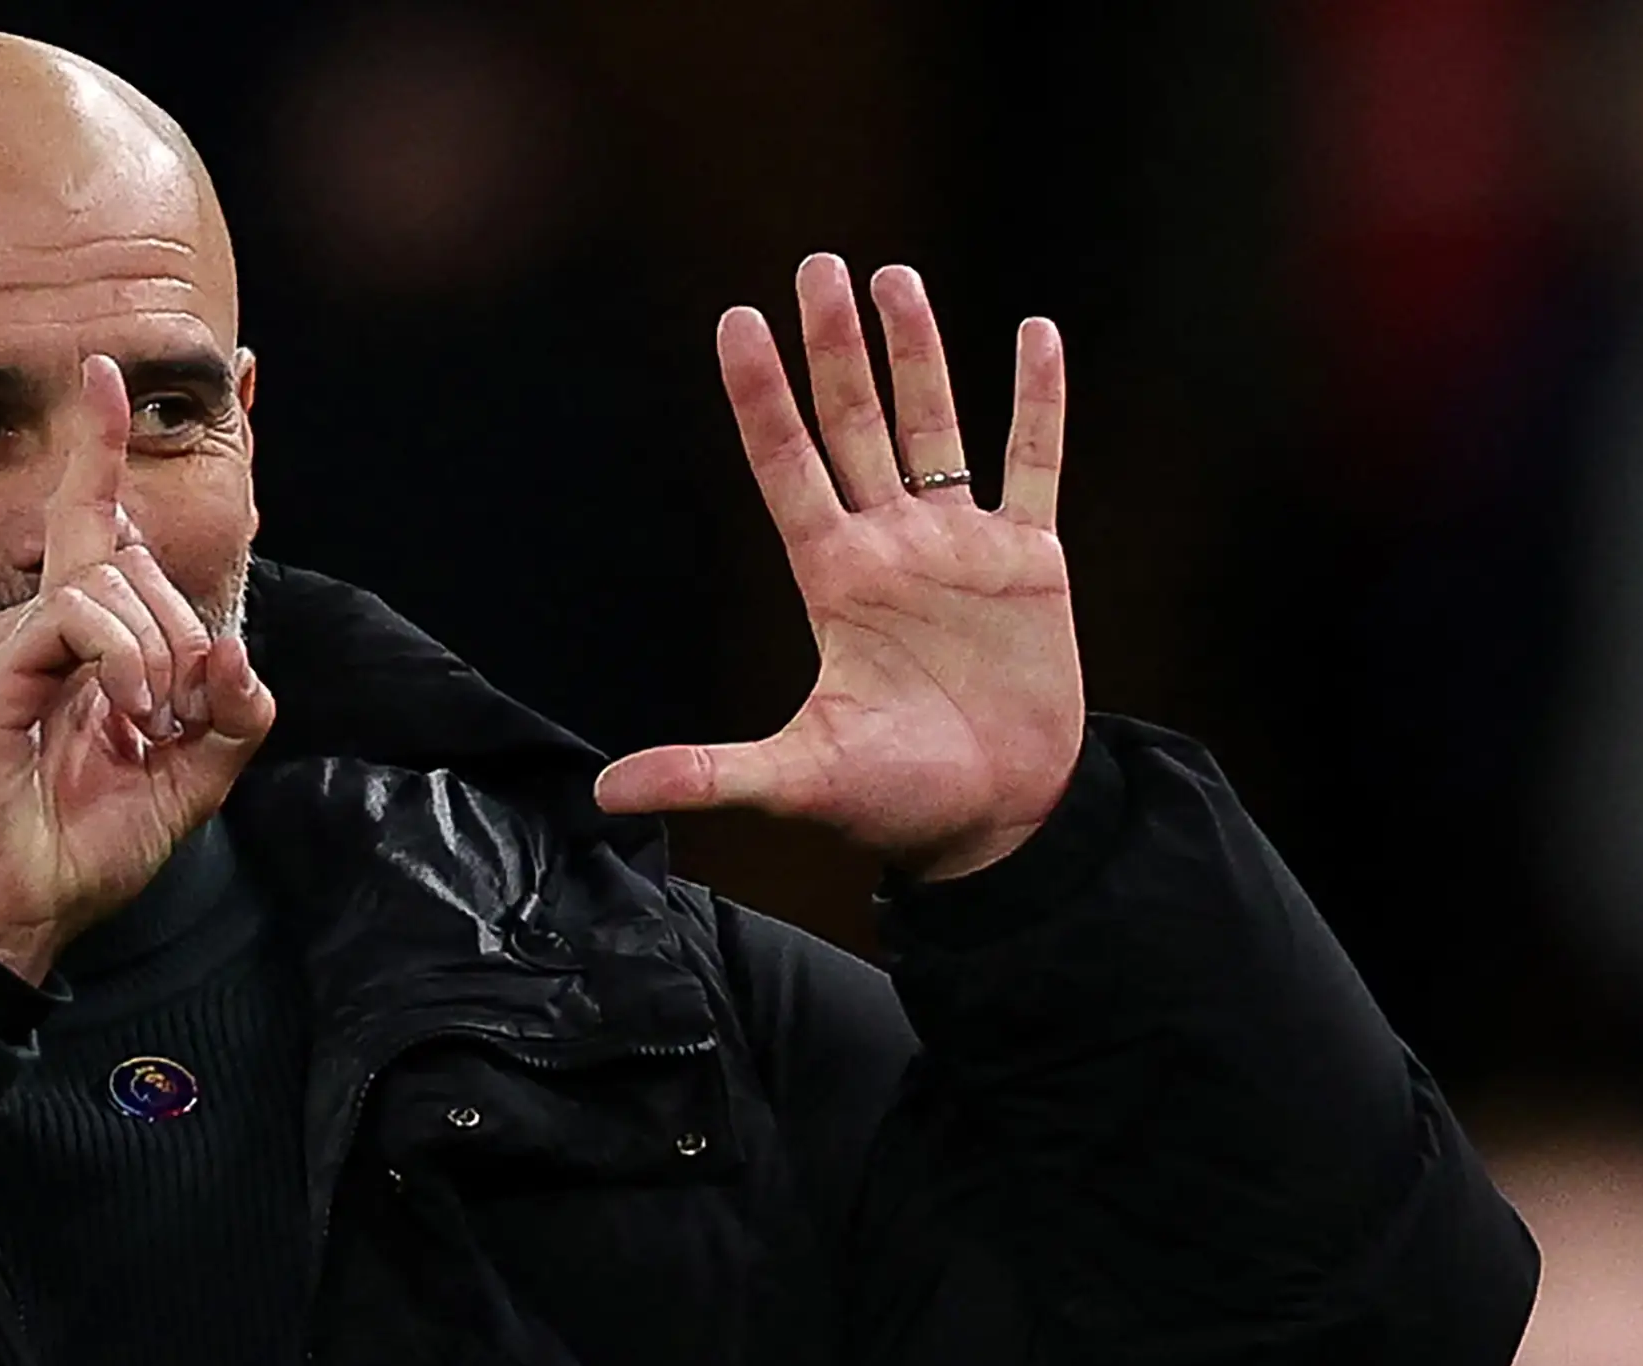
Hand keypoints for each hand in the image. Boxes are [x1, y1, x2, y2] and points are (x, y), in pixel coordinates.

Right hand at [0, 355, 274, 984]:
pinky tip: (127, 716)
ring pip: (112, 580)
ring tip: (148, 727)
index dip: (109, 448)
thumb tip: (239, 653)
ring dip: (160, 655)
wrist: (30, 908)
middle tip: (177, 715)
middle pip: (129, 552)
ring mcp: (18, 642)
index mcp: (92, 639)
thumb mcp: (198, 779)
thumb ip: (235, 715)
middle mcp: (48, 625)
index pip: (104, 522)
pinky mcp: (0, 669)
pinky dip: (124, 661)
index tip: (120, 375)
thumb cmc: (96, 843)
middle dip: (184, 628)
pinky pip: (78, 617)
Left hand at [595, 255, 1082, 879]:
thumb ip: (708, 775)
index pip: (788, 466)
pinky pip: (1034, 464)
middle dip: (836, 346)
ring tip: (894, 277)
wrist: (1000, 824)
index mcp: (834, 581)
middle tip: (817, 263)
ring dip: (918, 354)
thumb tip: (603, 793)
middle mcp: (892, 548)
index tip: (736, 320)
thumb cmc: (898, 804)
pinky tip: (1036, 334)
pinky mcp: (1031, 564)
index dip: (763, 396)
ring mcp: (961, 549)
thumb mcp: (798, 781)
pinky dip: (1039, 402)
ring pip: (936, 426)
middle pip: (856, 424)